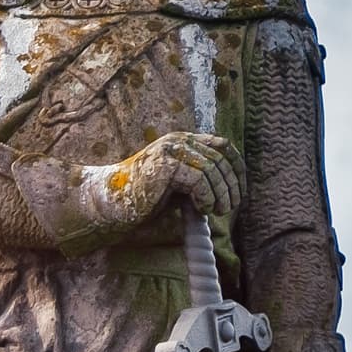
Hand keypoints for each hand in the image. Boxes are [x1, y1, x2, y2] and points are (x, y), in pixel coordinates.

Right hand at [127, 129, 243, 226]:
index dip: (237, 168)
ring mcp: (171, 151)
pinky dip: (206, 196)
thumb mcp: (179, 184)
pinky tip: (202, 209)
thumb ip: (200, 178)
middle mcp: (178, 141)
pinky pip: (199, 180)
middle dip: (231, 185)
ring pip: (212, 169)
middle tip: (230, 207)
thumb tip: (231, 189)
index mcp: (183, 141)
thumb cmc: (144, 199)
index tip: (239, 191)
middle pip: (220, 158)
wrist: (111, 204)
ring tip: (218, 211)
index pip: (223, 146)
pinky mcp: (166, 165)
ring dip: (221, 193)